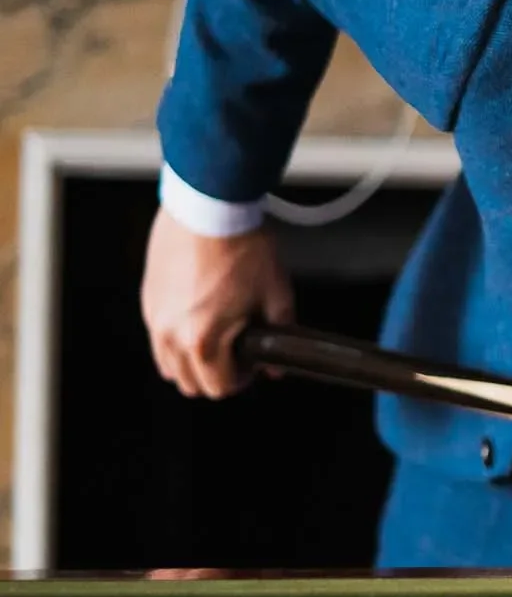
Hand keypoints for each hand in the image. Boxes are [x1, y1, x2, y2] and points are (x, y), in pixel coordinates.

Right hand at [140, 208, 293, 398]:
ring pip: (168, 363)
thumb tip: (276, 365)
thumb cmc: (243, 247)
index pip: (218, 388)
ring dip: (193, 361)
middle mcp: (170, 334)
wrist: (210, 208)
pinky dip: (177, 339)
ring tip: (220, 337)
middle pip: (189, 383)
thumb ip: (279, 336)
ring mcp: (154, 317)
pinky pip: (158, 336)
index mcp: (202, 340)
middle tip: (239, 356)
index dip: (242, 380)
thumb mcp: (276, 295)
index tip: (253, 367)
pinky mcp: (147, 298)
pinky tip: (201, 317)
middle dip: (217, 376)